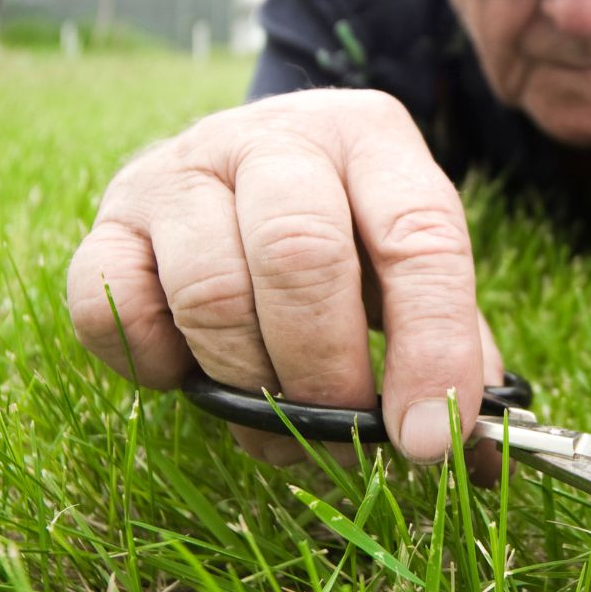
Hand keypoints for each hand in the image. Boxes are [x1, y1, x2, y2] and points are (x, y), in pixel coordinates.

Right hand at [67, 89, 501, 465]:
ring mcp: (181, 168)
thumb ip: (452, 344)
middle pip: (300, 255)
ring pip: (209, 290)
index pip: (419, 234)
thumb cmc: (342, 234)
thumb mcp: (406, 266)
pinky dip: (153, 362)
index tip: (431, 439)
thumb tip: (479, 455)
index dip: (432, 346)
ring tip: (272, 414)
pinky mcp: (110, 217)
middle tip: (338, 429)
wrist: (239, 162)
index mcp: (370, 137)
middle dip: (325, 371)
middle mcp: (274, 136)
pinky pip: (113, 305)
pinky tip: (188, 371)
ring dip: (246, 380)